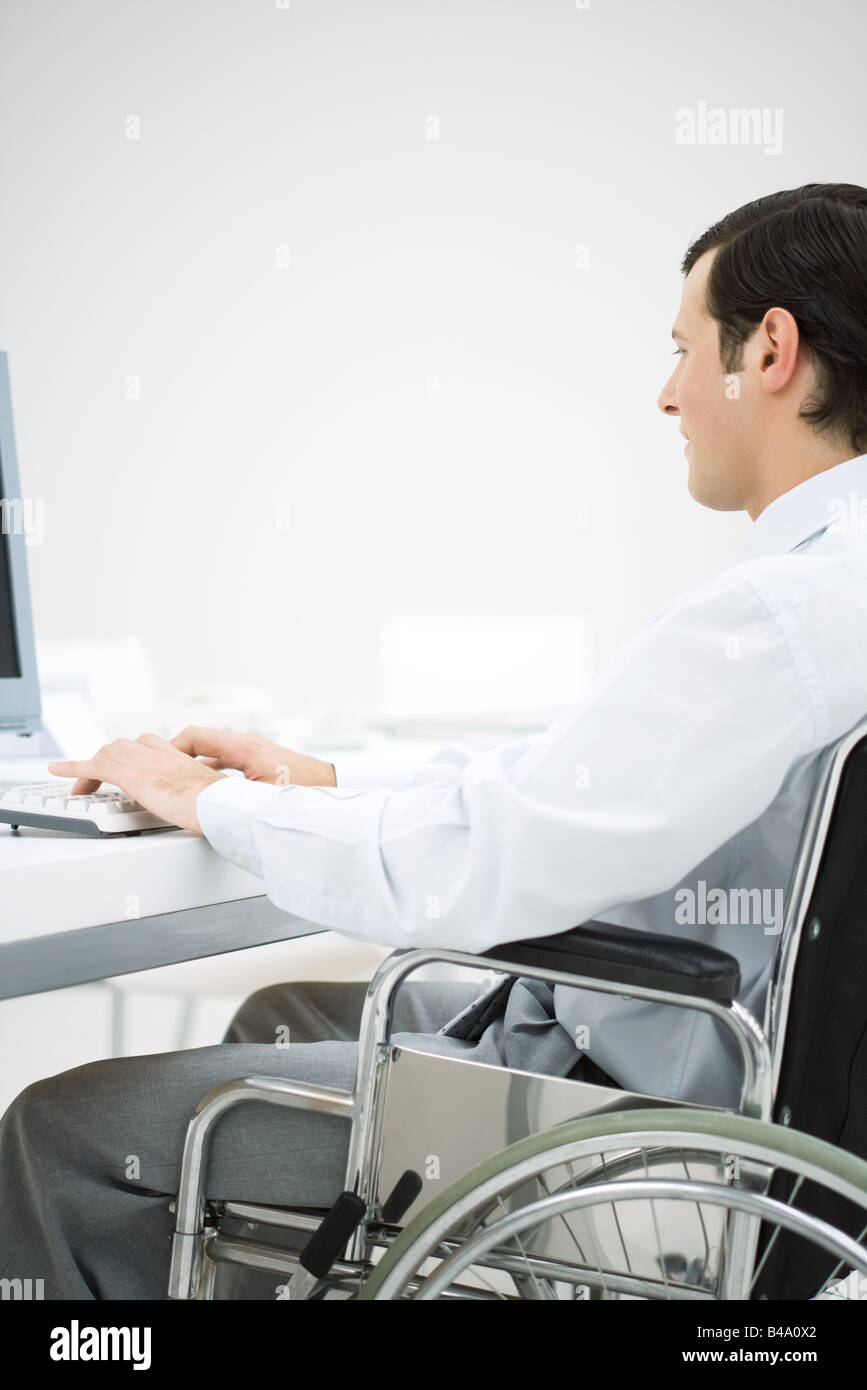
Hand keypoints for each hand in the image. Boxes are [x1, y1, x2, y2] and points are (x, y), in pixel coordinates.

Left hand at [47, 733, 226, 834]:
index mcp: (179, 758)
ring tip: (80, 788)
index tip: (125, 764)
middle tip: (99, 781)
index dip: (130, 753)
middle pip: (122, 746)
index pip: (147, 744)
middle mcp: (159, 754)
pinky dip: (71, 767)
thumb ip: (201, 795)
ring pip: (106, 754)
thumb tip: (205, 809)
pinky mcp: (130, 774)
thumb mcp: (213, 796)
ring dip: (89, 769)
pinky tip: (56, 770)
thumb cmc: (223, 805)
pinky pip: (92, 767)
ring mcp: (144, 762)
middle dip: (106, 761)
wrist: (220, 804)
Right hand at [168, 726, 336, 787]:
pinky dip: (206, 771)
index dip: (170, 749)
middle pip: (198, 741)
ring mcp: (252, 752)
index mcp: (244, 747)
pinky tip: (201, 788)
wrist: (336, 787)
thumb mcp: (266, 799)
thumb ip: (234, 801)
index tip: (155, 765)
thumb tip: (208, 809)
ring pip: (210, 752)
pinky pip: (222, 762)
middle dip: (174, 755)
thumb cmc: (309, 791)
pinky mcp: (258, 763)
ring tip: (171, 780)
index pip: (195, 737)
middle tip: (155, 771)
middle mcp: (246, 744)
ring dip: (190, 764)